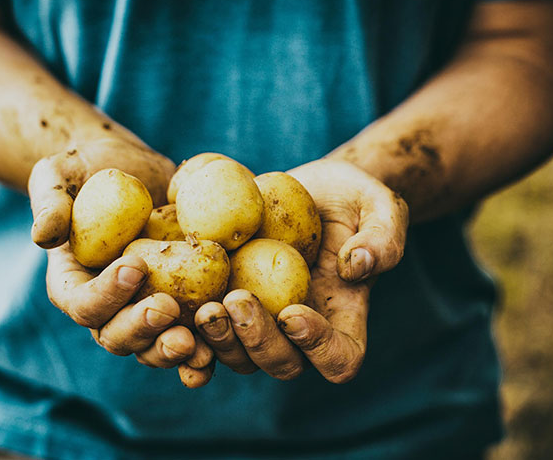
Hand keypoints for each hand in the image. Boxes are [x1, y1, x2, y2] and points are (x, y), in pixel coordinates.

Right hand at [28, 139, 209, 377]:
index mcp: (73, 284)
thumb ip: (49, 202)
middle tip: (167, 309)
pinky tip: (222, 343)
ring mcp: (143, 310)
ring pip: (153, 347)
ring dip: (173, 350)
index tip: (135, 265)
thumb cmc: (86, 169)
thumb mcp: (59, 175)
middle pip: (117, 337)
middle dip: (142, 330)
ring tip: (196, 343)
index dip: (106, 294)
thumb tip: (43, 236)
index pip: (83, 304)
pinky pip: (191, 334)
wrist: (131, 172)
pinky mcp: (180, 304)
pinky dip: (205, 345)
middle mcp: (107, 308)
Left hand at [194, 159, 408, 382]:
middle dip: (257, 341)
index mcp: (342, 318)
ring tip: (203, 304)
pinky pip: (204, 332)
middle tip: (237, 300)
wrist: (309, 188)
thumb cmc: (352, 197)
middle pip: (282, 364)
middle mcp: (299, 333)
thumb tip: (356, 266)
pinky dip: (187, 333)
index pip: (340, 358)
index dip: (318, 349)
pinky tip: (169, 312)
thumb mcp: (381, 204)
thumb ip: (383, 237)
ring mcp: (261, 323)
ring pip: (238, 357)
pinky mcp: (226, 305)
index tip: (294, 313)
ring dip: (219, 340)